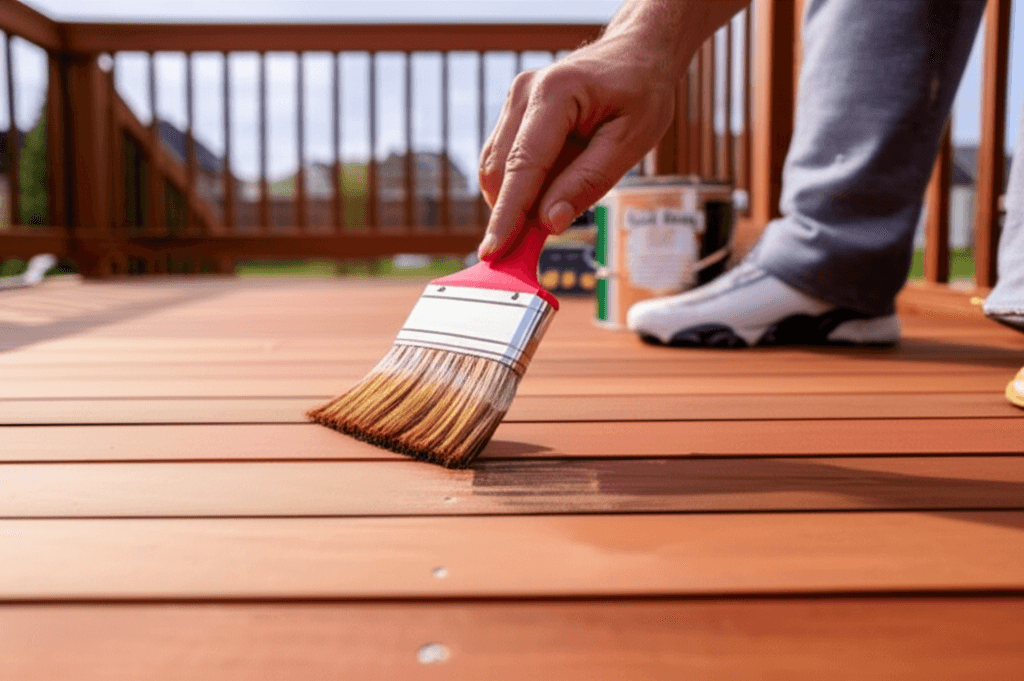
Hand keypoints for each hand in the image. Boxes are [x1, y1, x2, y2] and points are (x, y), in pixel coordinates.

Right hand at [476, 34, 677, 259]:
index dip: (506, 213)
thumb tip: (548, 222)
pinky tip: (546, 194)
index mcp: (555, 94)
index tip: (493, 251)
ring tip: (551, 212)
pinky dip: (518, 187)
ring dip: (513, 202)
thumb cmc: (641, 92)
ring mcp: (514, 100)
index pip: (523, 165)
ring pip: (495, 169)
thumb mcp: (631, 141)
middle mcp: (524, 92)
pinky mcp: (513, 113)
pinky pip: (503, 161)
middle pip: (500, 170)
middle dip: (508, 215)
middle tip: (527, 252)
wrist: (637, 53)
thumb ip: (588, 182)